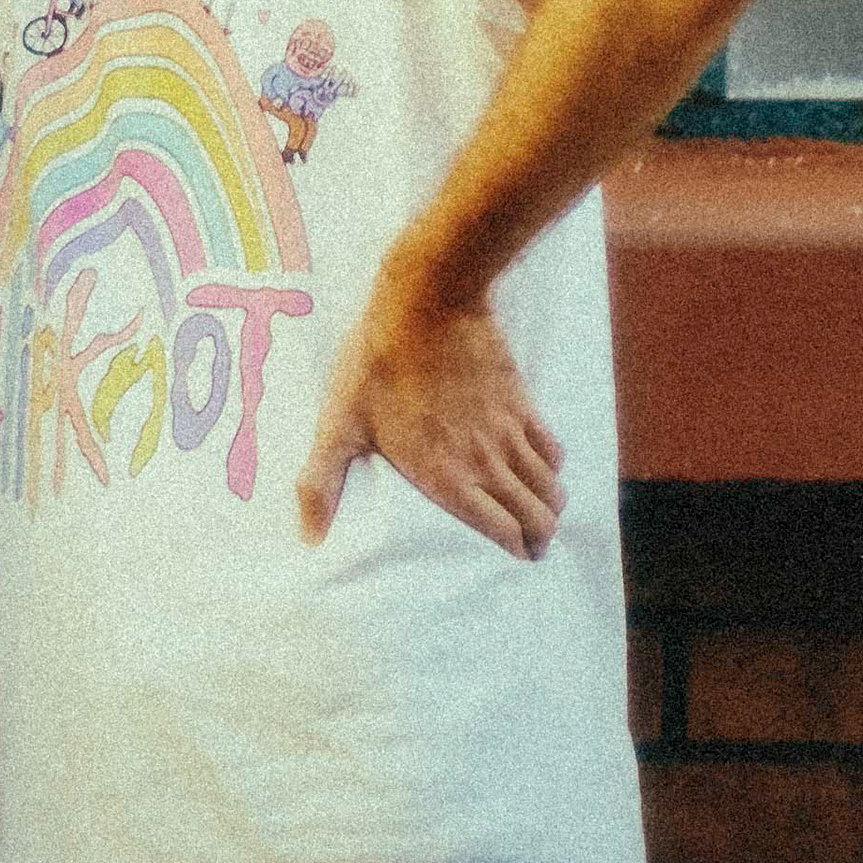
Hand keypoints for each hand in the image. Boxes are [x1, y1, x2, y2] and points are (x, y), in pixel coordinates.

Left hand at [295, 274, 565, 557]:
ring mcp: (509, 433)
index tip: (515, 561)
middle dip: (539, 540)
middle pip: (537, 518)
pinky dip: (555, 468)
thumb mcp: (338, 422)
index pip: (502, 533)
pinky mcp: (522, 402)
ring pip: (551, 488)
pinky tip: (545, 469)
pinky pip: (553, 449)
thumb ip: (322, 481)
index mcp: (446, 478)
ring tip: (542, 517)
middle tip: (532, 547)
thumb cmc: (377, 362)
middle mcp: (487, 463)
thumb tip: (307, 537)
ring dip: (551, 509)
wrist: (427, 301)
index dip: (515, 553)